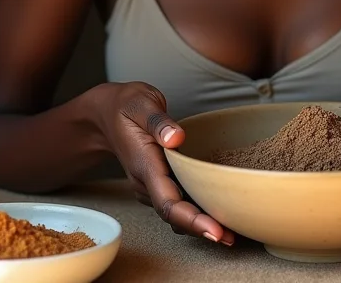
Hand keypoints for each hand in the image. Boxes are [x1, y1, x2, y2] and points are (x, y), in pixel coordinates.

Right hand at [93, 82, 234, 245]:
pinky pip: (177, 199)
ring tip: (234, 229)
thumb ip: (158, 121)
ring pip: (176, 211)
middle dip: (202, 228)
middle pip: (174, 215)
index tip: (215, 231)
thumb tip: (176, 138)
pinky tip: (218, 208)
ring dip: (201, 222)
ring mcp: (151, 183)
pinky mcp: (158, 180)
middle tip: (233, 237)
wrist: (106, 112)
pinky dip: (196, 207)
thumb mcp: (141, 103)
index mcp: (144, 164)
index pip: (167, 202)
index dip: (191, 220)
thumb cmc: (125, 105)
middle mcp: (147, 181)